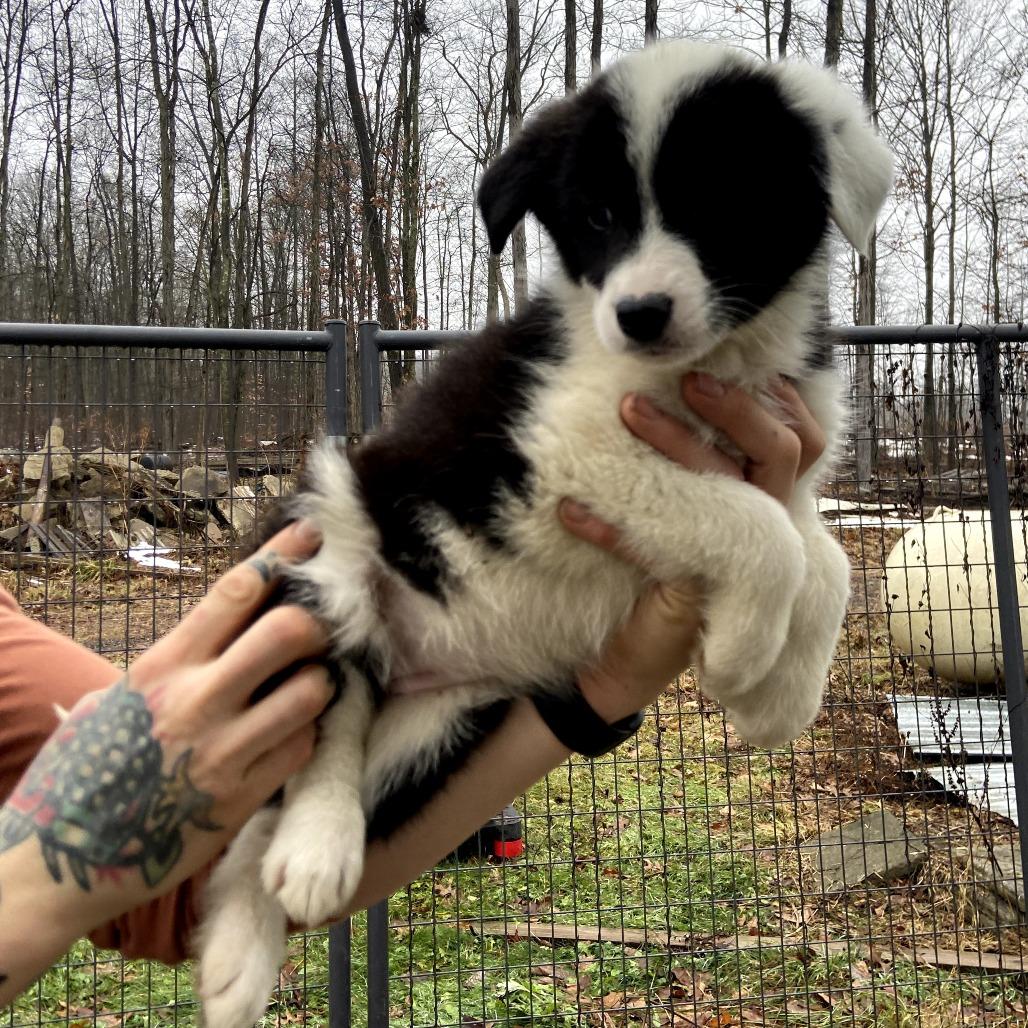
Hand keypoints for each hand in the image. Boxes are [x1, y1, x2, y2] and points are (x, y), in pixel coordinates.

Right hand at [0, 521, 331, 951]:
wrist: (59, 862)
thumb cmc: (85, 770)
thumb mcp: (113, 701)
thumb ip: (170, 663)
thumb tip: (220, 625)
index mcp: (161, 666)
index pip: (234, 592)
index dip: (281, 556)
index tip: (310, 537)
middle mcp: (195, 700)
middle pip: (288, 632)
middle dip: (316, 624)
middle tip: (319, 634)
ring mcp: (222, 751)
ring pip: (311, 691)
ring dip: (320, 684)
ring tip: (309, 689)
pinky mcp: (242, 799)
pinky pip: (303, 747)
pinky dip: (308, 735)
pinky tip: (292, 736)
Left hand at [559, 373, 826, 719]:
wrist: (626, 662)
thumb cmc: (654, 572)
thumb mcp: (679, 512)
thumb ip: (694, 466)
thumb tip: (672, 389)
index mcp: (766, 505)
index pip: (800, 443)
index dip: (780, 401)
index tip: (727, 364)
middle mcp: (766, 529)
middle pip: (778, 453)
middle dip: (734, 408)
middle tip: (685, 379)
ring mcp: (736, 562)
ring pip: (727, 488)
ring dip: (677, 442)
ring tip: (627, 409)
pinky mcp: (695, 594)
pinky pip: (655, 548)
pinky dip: (609, 527)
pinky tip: (569, 511)